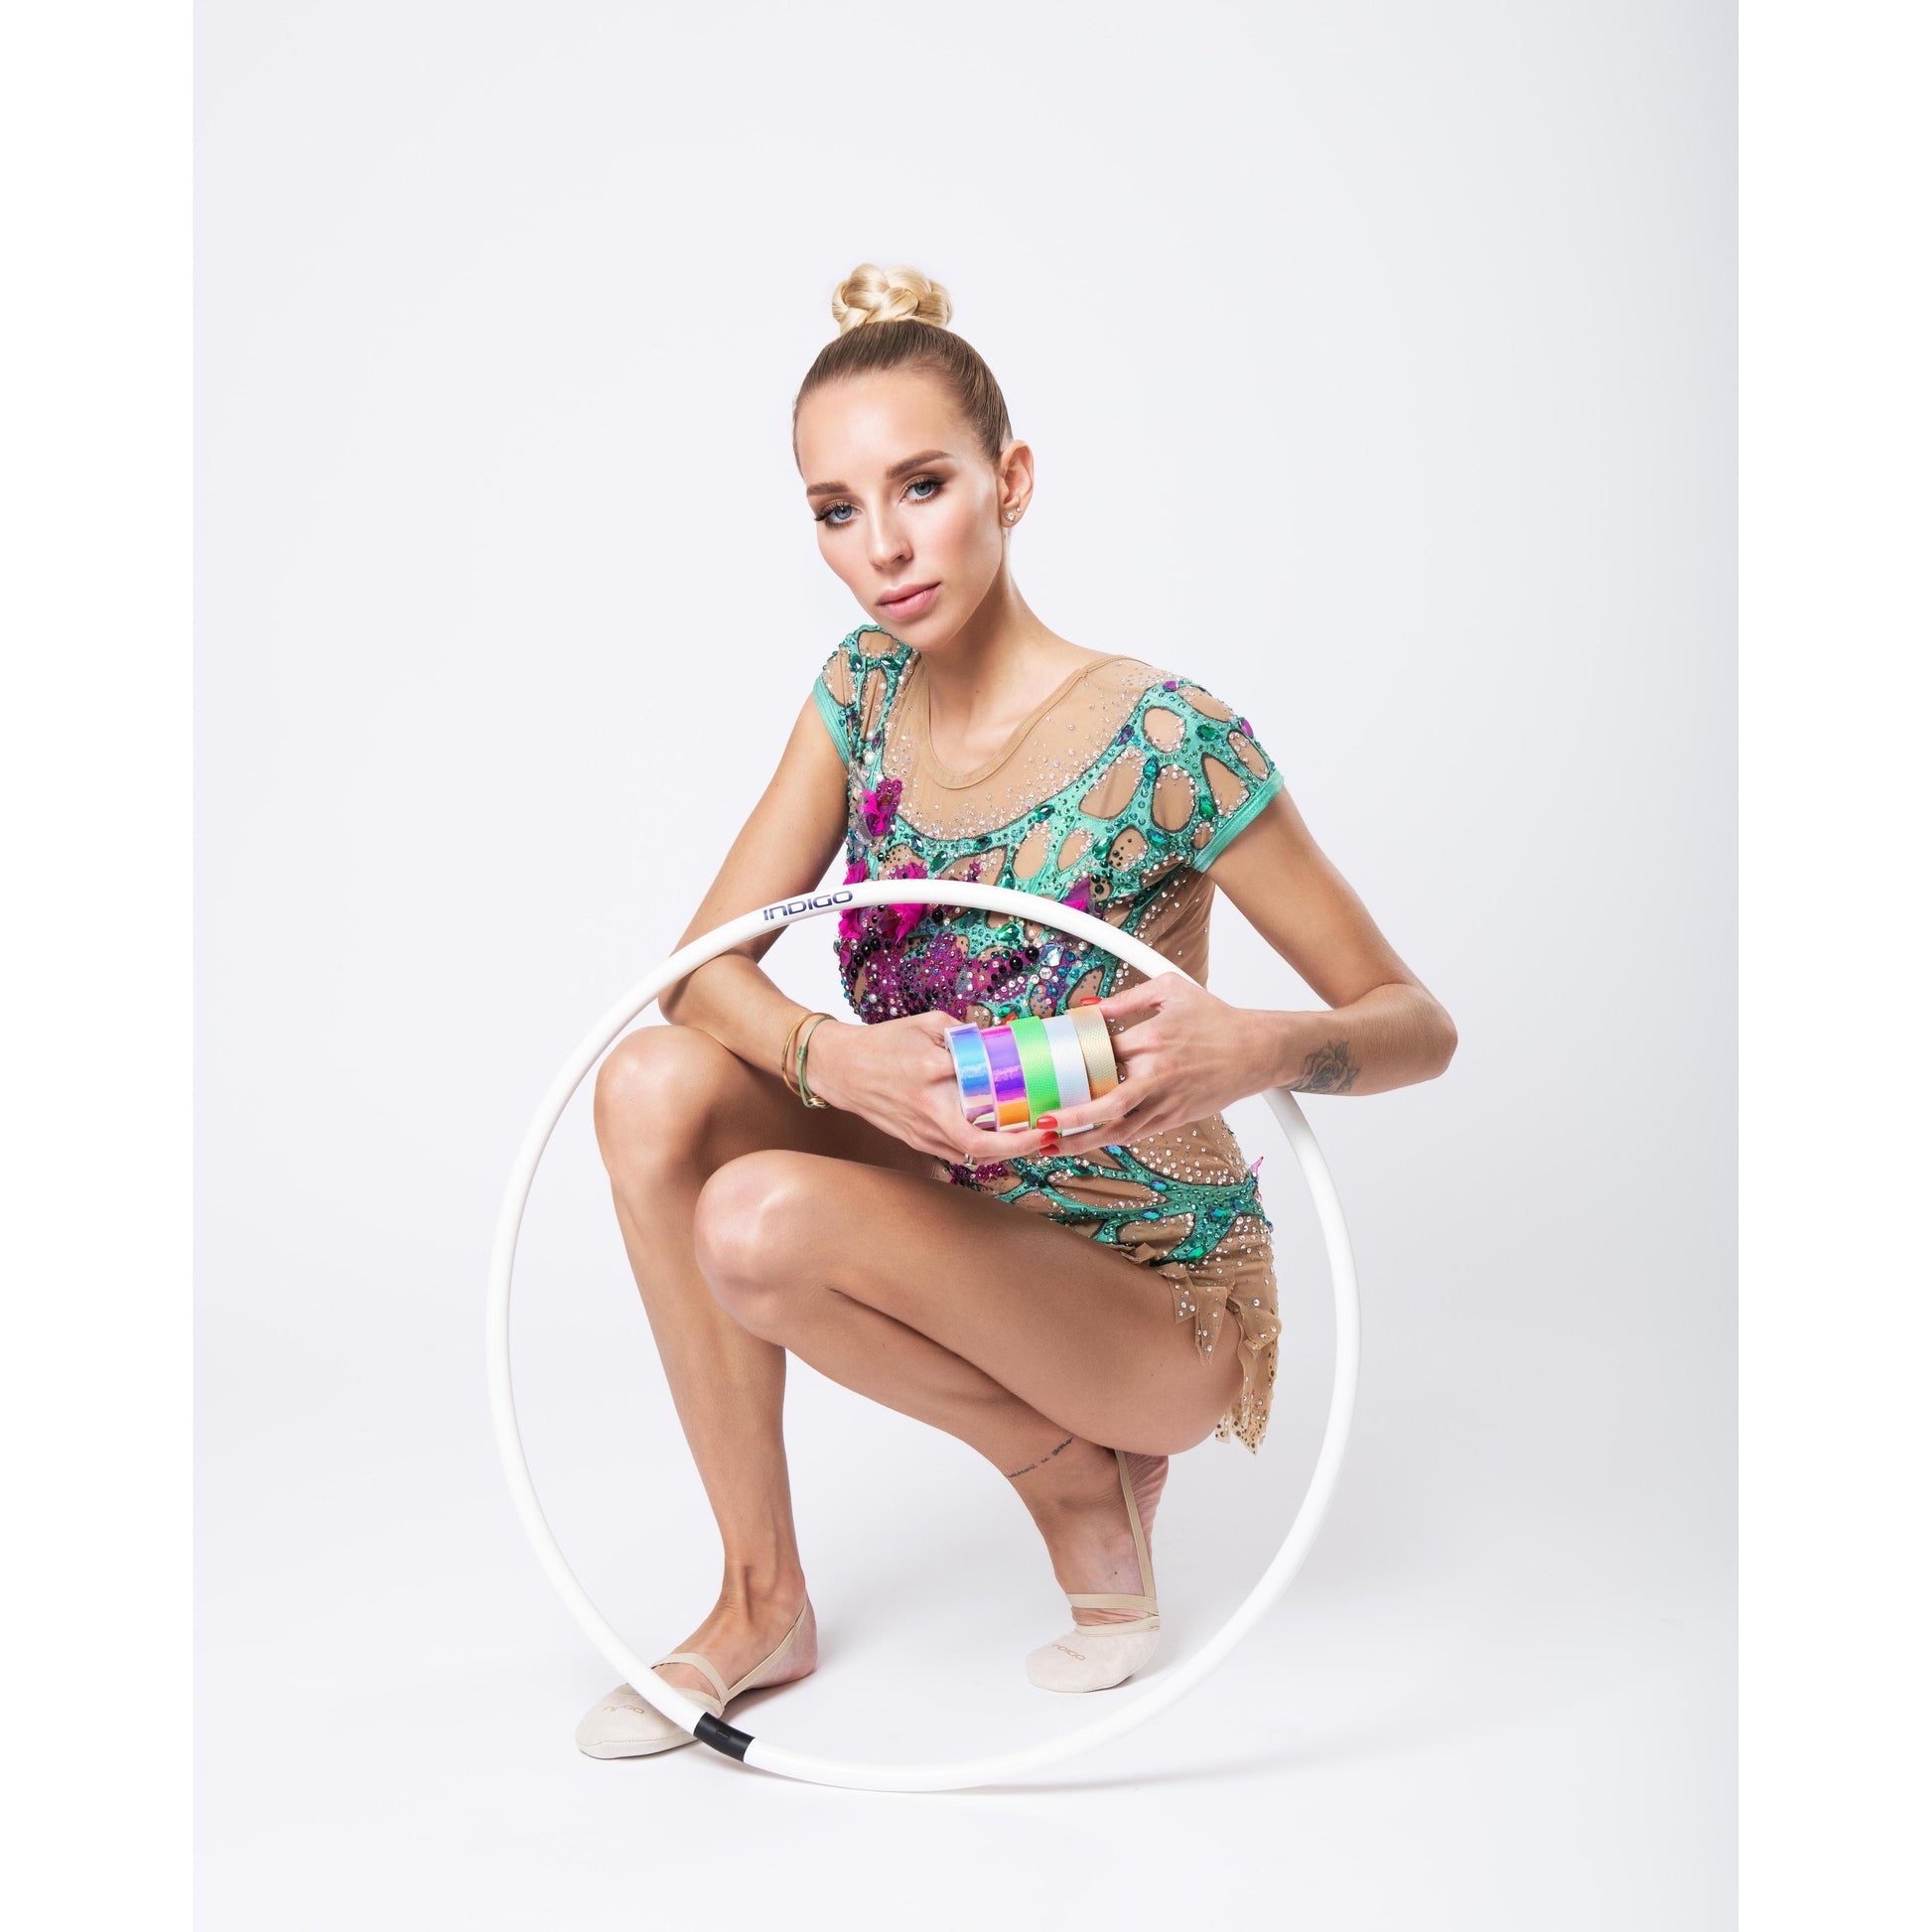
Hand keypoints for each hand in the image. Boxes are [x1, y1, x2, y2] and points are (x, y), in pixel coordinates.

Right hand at [803, 1011, 1055, 1166]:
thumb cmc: (883, 1043)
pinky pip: (956, 1154)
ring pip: (971, 1155)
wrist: (840, 1068)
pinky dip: (982, 1151)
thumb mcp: (926, 1024)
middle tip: (1048, 1137)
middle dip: (1018, 1147)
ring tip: (1033, 1139)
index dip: (1014, 1105)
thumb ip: (964, 1032)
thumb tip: (1000, 1040)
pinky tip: (1001, 1140)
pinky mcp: (916, 1142)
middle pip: (979, 1144)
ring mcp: (920, 1131)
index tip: (1044, 1107)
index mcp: (931, 1070)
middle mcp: (926, 1107)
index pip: (981, 1092)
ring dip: (1004, 1152)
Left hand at [1042, 973, 1264, 1156]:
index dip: (1072, 1060)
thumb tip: (1091, 1007)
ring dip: (1084, 1140)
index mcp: (1154, 1040)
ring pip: (1120, 1130)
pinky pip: (1137, 1133)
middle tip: (1040, 1123)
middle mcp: (1158, 1076)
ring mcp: (1167, 1102)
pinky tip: (1087, 1140)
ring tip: (1052, 1144)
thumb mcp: (1172, 990)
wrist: (1257, 1050)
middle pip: (1107, 1104)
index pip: (1101, 1053)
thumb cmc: (1215, 1018)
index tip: (1047, 1064)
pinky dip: (1110, 1138)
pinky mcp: (1176, 1117)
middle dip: (1071, 1118)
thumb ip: (1128, 997)